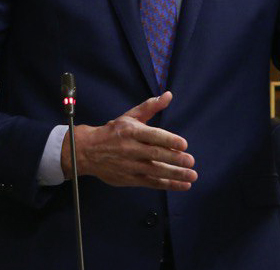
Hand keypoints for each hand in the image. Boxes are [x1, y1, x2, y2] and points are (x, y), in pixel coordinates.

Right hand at [61, 91, 196, 190]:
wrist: (88, 151)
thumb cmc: (113, 132)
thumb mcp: (130, 116)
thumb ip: (150, 107)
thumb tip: (169, 95)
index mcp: (131, 131)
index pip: (152, 136)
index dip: (168, 140)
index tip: (183, 144)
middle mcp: (130, 149)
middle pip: (154, 155)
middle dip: (174, 159)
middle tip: (191, 161)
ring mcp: (130, 165)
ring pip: (155, 171)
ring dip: (174, 174)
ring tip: (191, 176)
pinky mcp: (130, 179)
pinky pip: (151, 183)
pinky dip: (168, 185)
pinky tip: (183, 185)